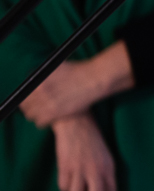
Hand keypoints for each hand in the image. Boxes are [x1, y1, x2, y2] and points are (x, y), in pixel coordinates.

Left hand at [20, 42, 134, 127]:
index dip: (25, 99)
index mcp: (38, 81)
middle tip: (35, 107)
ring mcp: (47, 104)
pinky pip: (40, 122)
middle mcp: (40, 93)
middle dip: (29, 108)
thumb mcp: (57, 68)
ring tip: (43, 113)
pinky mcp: (55, 114)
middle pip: (25, 107)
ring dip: (35, 115)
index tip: (29, 101)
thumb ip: (42, 75)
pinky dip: (42, 121)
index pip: (23, 95)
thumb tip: (33, 80)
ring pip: (31, 115)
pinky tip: (49, 118)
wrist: (94, 80)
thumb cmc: (78, 71)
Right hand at [52, 113, 116, 190]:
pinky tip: (67, 178)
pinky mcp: (65, 167)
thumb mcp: (105, 158)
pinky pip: (63, 188)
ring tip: (76, 189)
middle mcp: (96, 170)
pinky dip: (64, 187)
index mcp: (109, 167)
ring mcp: (80, 169)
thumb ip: (104, 176)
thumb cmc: (92, 142)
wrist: (77, 123)